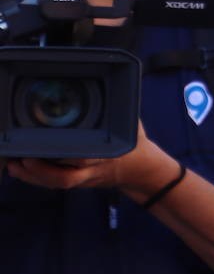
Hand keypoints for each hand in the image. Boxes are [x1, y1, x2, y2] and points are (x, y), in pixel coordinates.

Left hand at [3, 121, 176, 200]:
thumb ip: (118, 110)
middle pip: (64, 175)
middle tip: (20, 158)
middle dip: (40, 170)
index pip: (84, 157)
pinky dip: (36, 179)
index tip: (44, 148)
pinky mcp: (78, 182)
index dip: (62, 156)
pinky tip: (20, 171)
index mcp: (109, 153)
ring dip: (33, 177)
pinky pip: (54, 184)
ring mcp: (85, 178)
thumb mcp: (132, 124)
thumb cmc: (135, 143)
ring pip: (56, 183)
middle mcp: (94, 169)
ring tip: (13, 166)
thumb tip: (110, 89)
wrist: (140, 170)